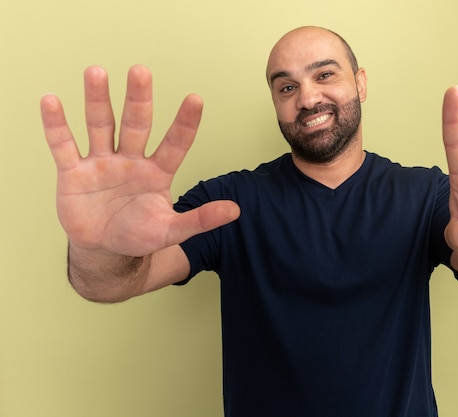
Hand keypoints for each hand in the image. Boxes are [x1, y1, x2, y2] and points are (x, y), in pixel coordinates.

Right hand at [41, 65, 239, 257]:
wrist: (104, 249)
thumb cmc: (139, 234)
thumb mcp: (171, 231)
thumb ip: (200, 220)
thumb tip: (235, 211)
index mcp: (158, 172)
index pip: (175, 143)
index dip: (185, 123)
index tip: (195, 99)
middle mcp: (131, 160)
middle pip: (136, 124)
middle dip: (138, 99)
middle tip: (140, 71)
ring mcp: (102, 163)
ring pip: (101, 125)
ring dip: (98, 100)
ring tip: (97, 72)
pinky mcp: (74, 172)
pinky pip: (64, 146)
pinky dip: (57, 126)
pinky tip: (52, 101)